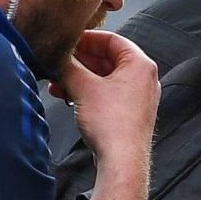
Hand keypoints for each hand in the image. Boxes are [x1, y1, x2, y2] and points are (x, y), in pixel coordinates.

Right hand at [61, 29, 158, 163]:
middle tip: (59, 62)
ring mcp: (137, 97)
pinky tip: (66, 96)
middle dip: (79, 62)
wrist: (122, 161)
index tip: (68, 40)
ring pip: (104, 78)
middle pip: (106, 59)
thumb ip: (68, 67)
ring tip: (57, 82)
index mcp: (140, 65)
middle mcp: (143, 78)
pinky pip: (106, 94)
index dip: (86, 38)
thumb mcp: (83, 87)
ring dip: (79, 78)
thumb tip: (57, 57)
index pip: (111, 39)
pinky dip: (87, 92)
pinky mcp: (128, 113)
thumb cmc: (113, 125)